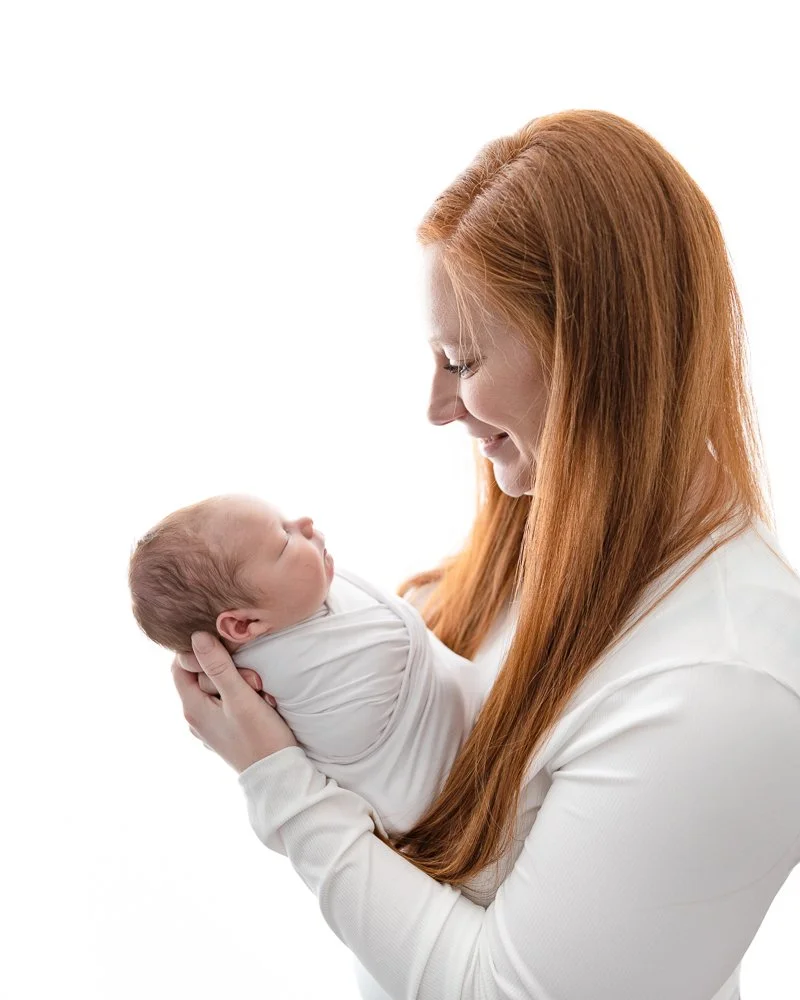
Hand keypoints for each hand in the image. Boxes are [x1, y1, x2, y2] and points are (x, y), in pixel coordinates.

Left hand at [172, 631, 299, 773]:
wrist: (278, 776)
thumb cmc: (261, 737)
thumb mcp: (240, 697)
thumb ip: (218, 666)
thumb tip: (196, 636)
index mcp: (192, 708)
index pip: (180, 666)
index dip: (200, 653)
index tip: (227, 654)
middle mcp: (195, 719)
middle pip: (200, 677)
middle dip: (228, 671)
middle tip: (254, 682)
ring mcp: (209, 727)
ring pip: (216, 690)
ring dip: (239, 685)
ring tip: (261, 696)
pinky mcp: (223, 732)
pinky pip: (226, 704)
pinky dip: (242, 698)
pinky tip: (260, 705)